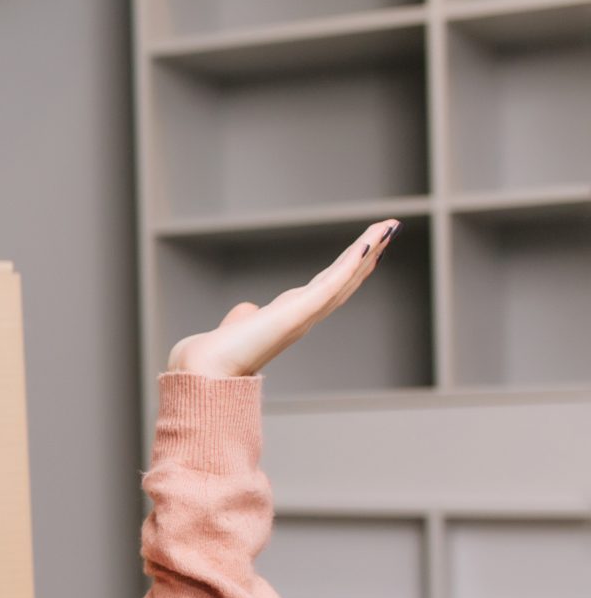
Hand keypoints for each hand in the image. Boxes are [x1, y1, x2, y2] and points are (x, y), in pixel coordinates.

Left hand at [165, 216, 398, 378]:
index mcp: (290, 317)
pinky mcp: (300, 311)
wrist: (206, 370)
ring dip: (368, 250)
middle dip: (368, 255)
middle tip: (389, 231)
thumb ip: (247, 316)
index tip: (366, 251)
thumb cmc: (216, 354)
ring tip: (389, 227)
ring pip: (345, 277)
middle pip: (344, 279)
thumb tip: (247, 310)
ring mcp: (305, 314)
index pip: (327, 287)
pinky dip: (351, 264)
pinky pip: (332, 282)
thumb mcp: (238, 326)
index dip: (348, 269)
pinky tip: (368, 244)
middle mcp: (303, 316)